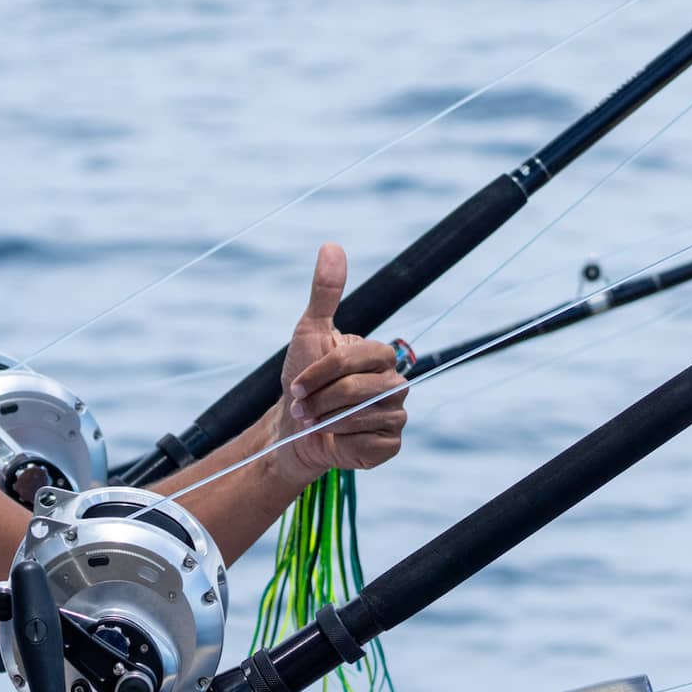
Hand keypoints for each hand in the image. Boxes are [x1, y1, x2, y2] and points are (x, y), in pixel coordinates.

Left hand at [276, 243, 407, 481]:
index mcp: (380, 356)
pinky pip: (370, 443)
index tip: (296, 387)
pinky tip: (336, 439)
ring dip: (328, 421)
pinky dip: (344, 442)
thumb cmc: (303, 380)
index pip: (355, 359)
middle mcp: (395, 384)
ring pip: (363, 417)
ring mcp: (396, 415)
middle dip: (321, 400)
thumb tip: (332, 246)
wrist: (295, 430)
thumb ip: (325, 293)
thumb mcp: (308, 333)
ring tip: (315, 422)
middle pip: (359, 389)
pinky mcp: (391, 445)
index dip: (321, 373)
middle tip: (302, 408)